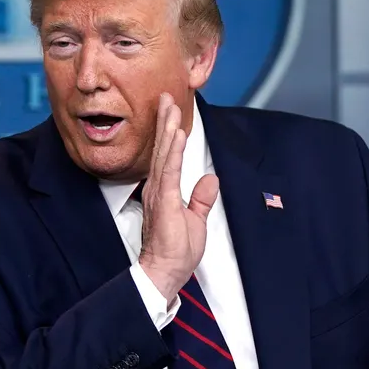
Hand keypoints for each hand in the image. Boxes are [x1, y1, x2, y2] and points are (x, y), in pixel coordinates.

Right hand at [137, 93, 219, 298]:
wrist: (165, 272)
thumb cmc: (175, 251)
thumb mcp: (196, 220)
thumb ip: (201, 199)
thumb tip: (211, 179)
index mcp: (164, 191)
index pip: (167, 156)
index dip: (169, 133)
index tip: (170, 111)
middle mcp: (157, 187)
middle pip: (162, 148)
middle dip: (165, 121)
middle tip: (166, 96)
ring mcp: (160, 193)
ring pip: (164, 154)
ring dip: (168, 129)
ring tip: (170, 107)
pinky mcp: (165, 201)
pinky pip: (169, 170)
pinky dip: (172, 151)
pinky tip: (175, 134)